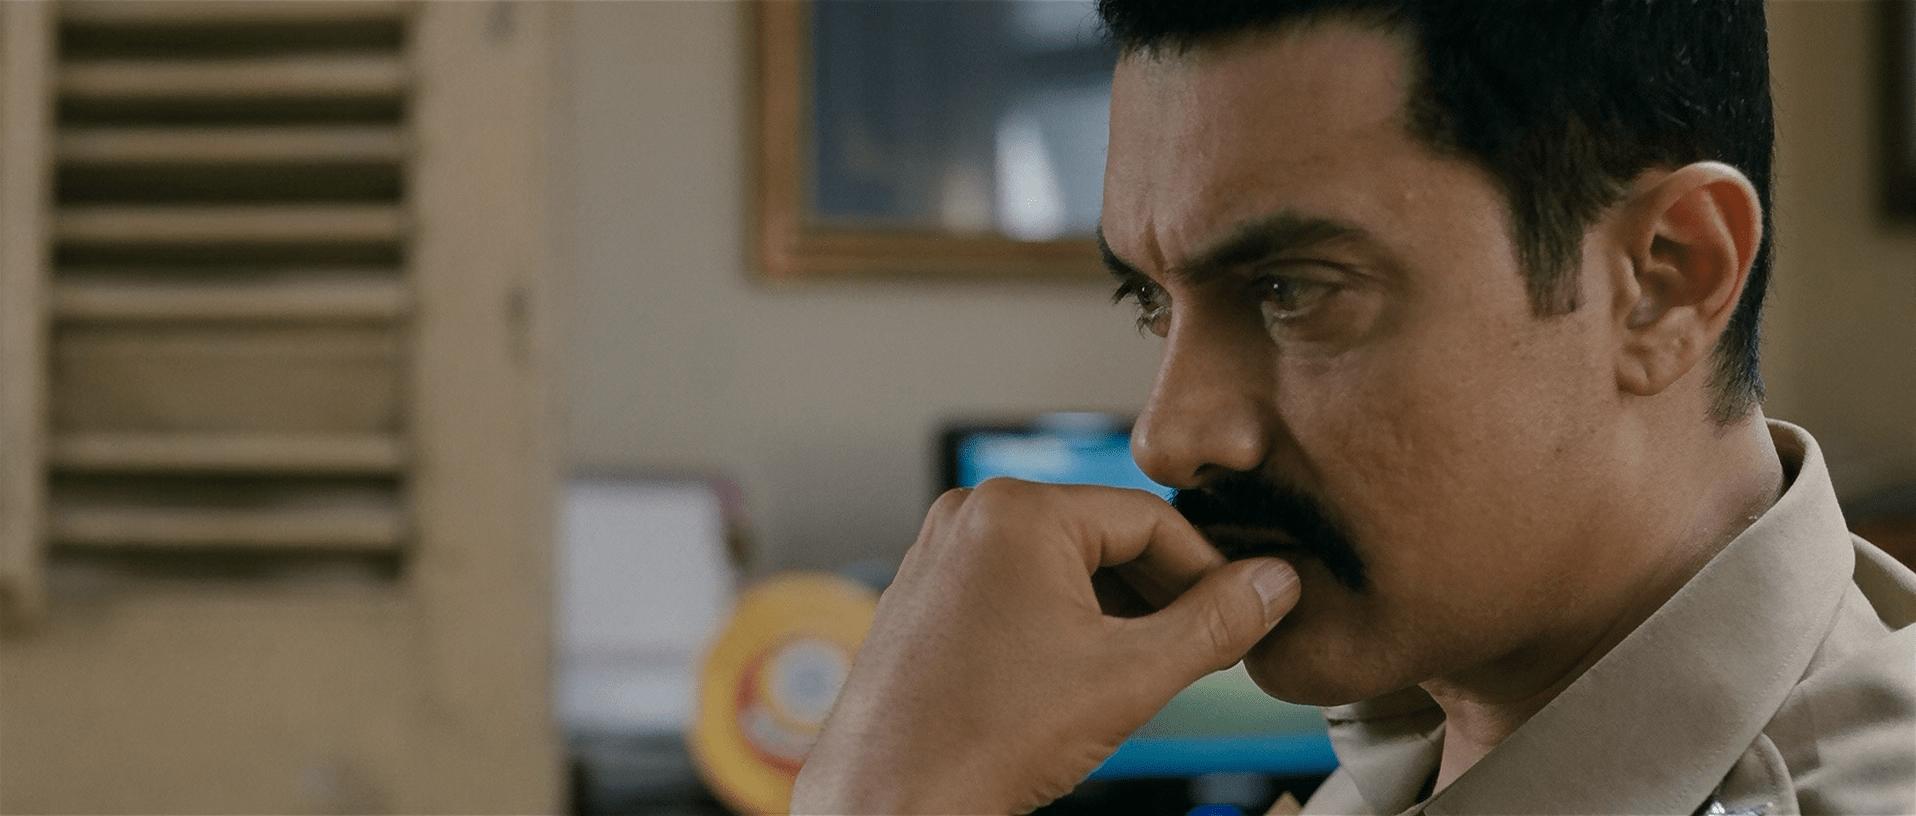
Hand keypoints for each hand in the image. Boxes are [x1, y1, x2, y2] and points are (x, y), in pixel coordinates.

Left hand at [790, 479, 1300, 814]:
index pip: (1150, 519)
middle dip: (1158, 595)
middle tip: (1201, 650)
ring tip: (1138, 674)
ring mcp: (941, 554)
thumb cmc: (981, 739)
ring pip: (1061, 566)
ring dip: (1112, 613)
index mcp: (1019, 511)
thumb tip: (1273, 585)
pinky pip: (1016, 588)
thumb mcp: (1130, 678)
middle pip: (1104, 538)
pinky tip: (1077, 679)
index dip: (1208, 572)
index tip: (1240, 615)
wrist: (891, 799)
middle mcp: (970, 515)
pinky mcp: (926, 595)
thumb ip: (1216, 624)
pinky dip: (1060, 624)